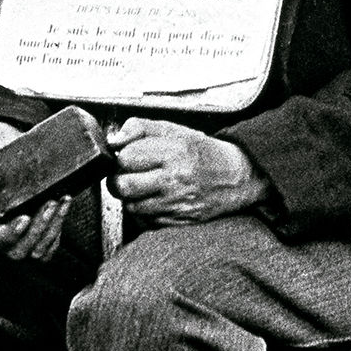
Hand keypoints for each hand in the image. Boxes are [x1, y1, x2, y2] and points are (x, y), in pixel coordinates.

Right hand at [0, 123, 71, 260]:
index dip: (9, 234)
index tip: (25, 217)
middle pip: (18, 250)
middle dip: (37, 229)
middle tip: (48, 202)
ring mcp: (20, 237)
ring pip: (38, 249)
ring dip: (52, 227)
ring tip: (60, 200)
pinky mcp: (38, 231)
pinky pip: (51, 242)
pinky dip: (60, 226)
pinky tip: (65, 202)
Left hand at [107, 117, 269, 225]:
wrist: (236, 177)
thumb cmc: (202, 152)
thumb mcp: (173, 130)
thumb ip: (139, 128)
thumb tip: (114, 140)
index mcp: (172, 153)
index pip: (125, 158)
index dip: (123, 157)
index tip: (130, 156)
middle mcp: (174, 180)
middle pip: (122, 186)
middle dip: (120, 179)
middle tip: (131, 174)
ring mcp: (175, 204)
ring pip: (131, 206)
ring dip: (133, 197)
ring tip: (147, 186)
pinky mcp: (177, 222)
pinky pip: (145, 221)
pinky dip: (146, 211)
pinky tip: (158, 199)